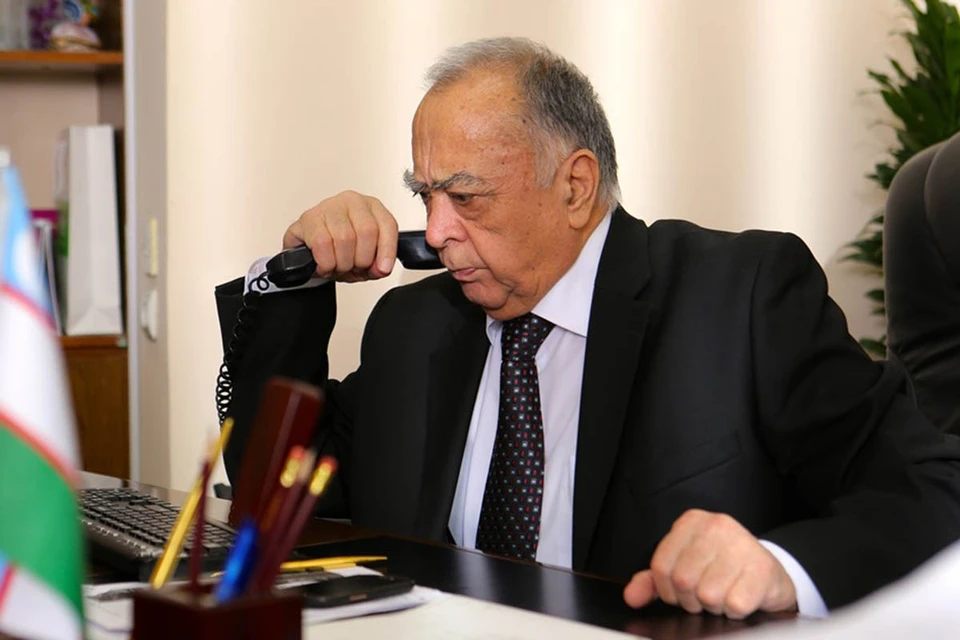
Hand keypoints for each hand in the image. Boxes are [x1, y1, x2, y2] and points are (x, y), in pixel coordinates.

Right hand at [283, 190, 398, 281]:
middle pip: (367, 231)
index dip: (387, 250)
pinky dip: (326, 262)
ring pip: (345, 238)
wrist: (308, 254)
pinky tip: (324, 264)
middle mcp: (352, 202)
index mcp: (372, 208)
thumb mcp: (365, 261)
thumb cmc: (338, 252)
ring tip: (337, 265)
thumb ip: (378, 265)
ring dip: (342, 262)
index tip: (382, 268)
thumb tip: (380, 268)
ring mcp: (329, 206)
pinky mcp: (309, 217)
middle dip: (361, 259)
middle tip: (352, 267)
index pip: (387, 224)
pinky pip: (322, 243)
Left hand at [623, 509, 796, 618]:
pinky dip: (734, 611)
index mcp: (691, 522)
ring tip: (724, 595)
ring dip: (714, 607)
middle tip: (705, 596)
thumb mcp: (685, 566)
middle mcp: (716, 526)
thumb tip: (631, 596)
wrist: (770, 572)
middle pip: (683, 581)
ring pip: (708, 595)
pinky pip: (734, 604)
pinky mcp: (762, 568)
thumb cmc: (722, 569)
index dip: (667, 590)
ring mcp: (741, 545)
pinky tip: (740, 599)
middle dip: (691, 600)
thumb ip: (654, 580)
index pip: (661, 566)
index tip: (680, 592)